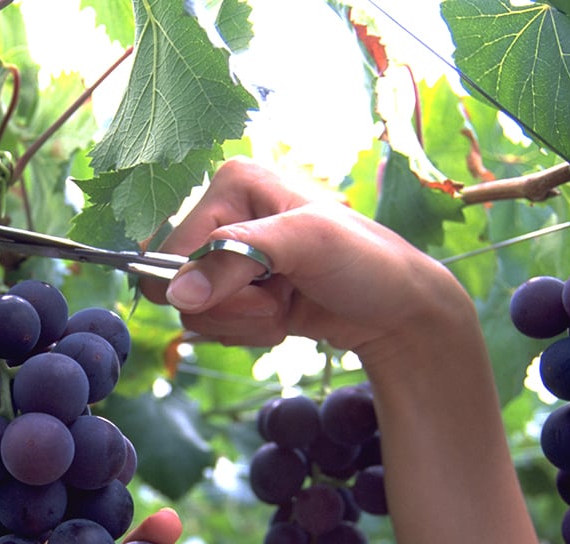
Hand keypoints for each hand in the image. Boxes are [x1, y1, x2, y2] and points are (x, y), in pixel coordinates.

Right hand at [140, 158, 473, 370]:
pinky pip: (214, 327)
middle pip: (177, 289)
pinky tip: (285, 315)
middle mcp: (223, 215)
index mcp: (231, 185)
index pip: (172, 254)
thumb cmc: (366, 262)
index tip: (265, 283)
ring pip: (196, 314)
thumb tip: (177, 292)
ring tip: (288, 303)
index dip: (209, 285)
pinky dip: (251, 331)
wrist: (398, 310)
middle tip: (281, 296)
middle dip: (234, 308)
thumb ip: (236, 260)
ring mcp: (229, 256)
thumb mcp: (305, 246)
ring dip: (247, 323)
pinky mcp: (238, 290)